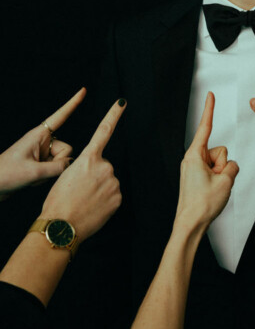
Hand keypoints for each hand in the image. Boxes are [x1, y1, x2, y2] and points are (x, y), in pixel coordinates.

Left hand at [0, 87, 85, 199]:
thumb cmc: (5, 175)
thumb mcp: (33, 173)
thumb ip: (57, 168)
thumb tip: (71, 164)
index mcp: (39, 135)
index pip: (61, 116)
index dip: (73, 103)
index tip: (83, 90)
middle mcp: (42, 141)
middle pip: (66, 149)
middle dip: (58, 163)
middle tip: (40, 172)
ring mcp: (41, 152)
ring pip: (61, 161)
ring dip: (50, 172)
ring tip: (33, 177)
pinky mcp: (40, 163)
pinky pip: (55, 168)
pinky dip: (46, 177)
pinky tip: (32, 180)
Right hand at [39, 99, 124, 240]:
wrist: (62, 226)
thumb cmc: (58, 202)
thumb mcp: (66, 175)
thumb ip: (85, 168)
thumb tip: (97, 174)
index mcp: (88, 158)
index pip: (104, 130)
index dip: (114, 114)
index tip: (122, 102)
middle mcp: (105, 166)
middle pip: (104, 167)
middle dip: (95, 177)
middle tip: (80, 191)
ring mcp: (113, 182)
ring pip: (108, 182)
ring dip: (100, 190)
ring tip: (85, 201)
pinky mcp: (118, 197)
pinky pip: (113, 196)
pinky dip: (105, 202)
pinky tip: (93, 208)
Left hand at [175, 92, 238, 231]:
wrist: (190, 225)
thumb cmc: (202, 204)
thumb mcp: (225, 181)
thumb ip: (232, 166)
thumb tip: (229, 166)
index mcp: (195, 155)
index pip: (205, 126)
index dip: (209, 109)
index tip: (210, 94)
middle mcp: (192, 158)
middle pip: (220, 150)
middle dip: (223, 164)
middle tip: (215, 182)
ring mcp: (194, 168)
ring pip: (219, 162)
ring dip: (221, 174)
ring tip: (212, 189)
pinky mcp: (196, 176)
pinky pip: (215, 171)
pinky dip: (217, 180)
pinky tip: (211, 192)